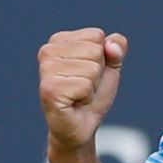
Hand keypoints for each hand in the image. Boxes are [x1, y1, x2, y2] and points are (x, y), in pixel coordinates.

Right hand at [38, 28, 127, 150]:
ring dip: (92, 86)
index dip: (102, 58)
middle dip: (97, 73)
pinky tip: (75, 103)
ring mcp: (46, 70)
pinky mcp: (50, 89)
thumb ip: (116, 49)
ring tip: (78, 95)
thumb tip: (111, 45)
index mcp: (59, 40)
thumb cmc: (92, 95)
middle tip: (83, 87)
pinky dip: (87, 97)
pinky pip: (86, 85)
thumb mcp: (110, 67)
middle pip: (96, 51)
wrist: (81, 126)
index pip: (97, 36)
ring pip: (92, 68)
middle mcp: (47, 51)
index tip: (87, 73)